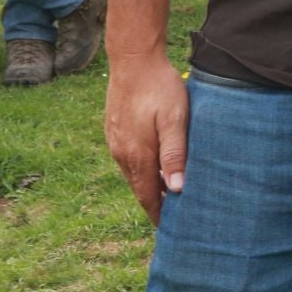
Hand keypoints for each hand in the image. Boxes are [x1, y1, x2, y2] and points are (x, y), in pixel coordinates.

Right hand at [105, 53, 189, 224]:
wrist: (133, 60)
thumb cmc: (160, 88)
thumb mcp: (176, 119)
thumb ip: (176, 153)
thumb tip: (176, 189)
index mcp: (137, 154)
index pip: (147, 195)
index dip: (158, 214)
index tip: (170, 230)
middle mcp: (122, 153)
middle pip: (139, 187)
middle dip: (155, 204)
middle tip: (173, 219)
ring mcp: (116, 142)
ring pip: (133, 173)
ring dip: (148, 186)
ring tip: (167, 197)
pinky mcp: (115, 131)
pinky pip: (129, 158)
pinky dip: (142, 169)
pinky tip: (156, 167)